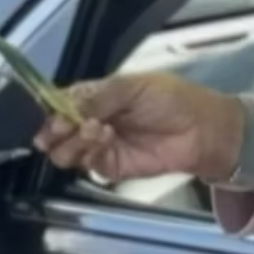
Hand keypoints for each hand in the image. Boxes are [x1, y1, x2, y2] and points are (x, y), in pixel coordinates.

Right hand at [33, 74, 245, 183]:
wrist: (202, 131)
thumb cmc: (173, 100)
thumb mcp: (133, 86)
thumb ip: (96, 96)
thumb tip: (63, 107)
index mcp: (94, 98)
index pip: (59, 104)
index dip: (51, 110)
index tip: (55, 113)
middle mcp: (90, 122)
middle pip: (54, 132)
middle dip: (56, 129)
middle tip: (67, 126)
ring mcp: (98, 147)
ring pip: (63, 151)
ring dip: (74, 140)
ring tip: (96, 129)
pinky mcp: (108, 168)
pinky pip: (85, 164)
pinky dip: (91, 151)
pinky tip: (106, 139)